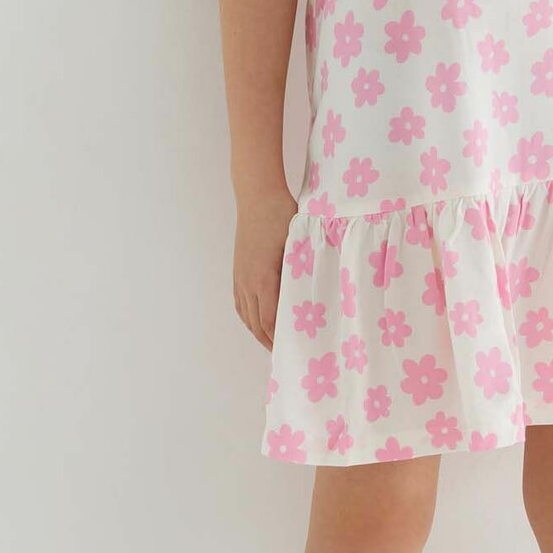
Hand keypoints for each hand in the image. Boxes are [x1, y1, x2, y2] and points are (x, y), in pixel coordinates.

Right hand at [232, 185, 298, 349]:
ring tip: (273, 343)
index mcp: (263, 280)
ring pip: (246, 316)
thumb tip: (314, 296)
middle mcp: (247, 283)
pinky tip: (258, 321)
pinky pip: (240, 303)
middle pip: (256, 324)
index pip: (271, 322)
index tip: (294, 352)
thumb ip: (302, 273)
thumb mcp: (297, 246)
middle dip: (270, 342)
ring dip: (258, 332)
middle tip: (287, 355)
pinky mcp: (238, 270)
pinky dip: (249, 317)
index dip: (280, 340)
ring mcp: (240, 277)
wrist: (257, 197)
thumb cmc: (281, 216)